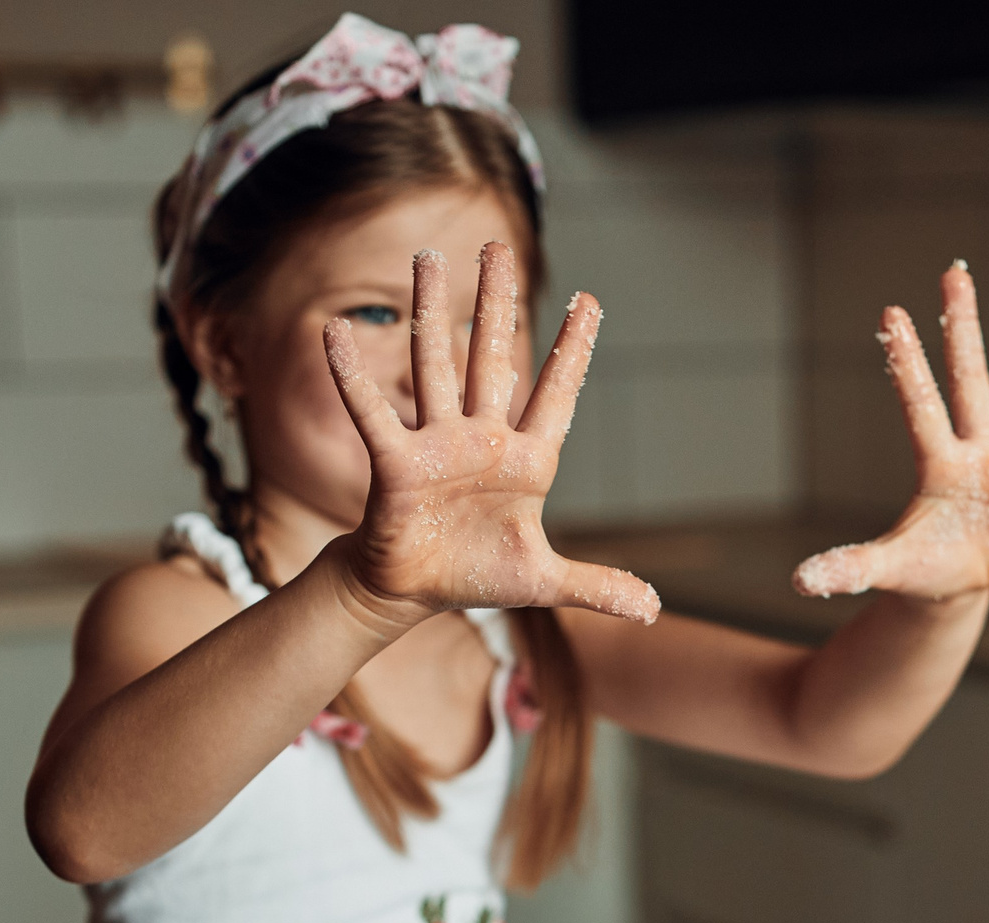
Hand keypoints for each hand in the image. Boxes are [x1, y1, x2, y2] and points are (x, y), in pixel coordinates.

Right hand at [322, 243, 657, 624]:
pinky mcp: (397, 463)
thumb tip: (652, 609)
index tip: (590, 300)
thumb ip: (597, 587)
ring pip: (435, 366)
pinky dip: (354, 376)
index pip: (557, 394)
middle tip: (497, 247)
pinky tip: (336, 333)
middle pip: (492, 357)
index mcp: (527, 460)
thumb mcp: (545, 582)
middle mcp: (483, 439)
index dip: (572, 350)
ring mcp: (438, 444)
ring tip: (425, 257)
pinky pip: (373, 413)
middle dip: (495, 302)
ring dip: (429, 312)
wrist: (414, 591)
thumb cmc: (477, 575)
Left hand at [794, 262, 988, 599]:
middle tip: (954, 270)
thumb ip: (848, 569)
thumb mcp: (887, 569)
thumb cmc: (922, 566)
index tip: (893, 312)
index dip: (909, 363)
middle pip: (972, 379)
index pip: (922, 403)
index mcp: (939, 465)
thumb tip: (799, 581)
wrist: (956, 582)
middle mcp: (978, 451)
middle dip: (963, 326)